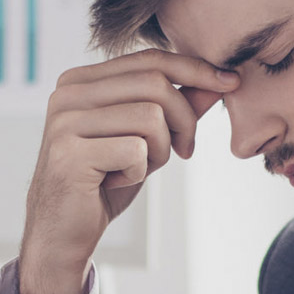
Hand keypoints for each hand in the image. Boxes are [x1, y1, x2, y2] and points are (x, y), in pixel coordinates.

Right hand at [17, 49, 237, 293]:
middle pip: (155, 84)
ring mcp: (65, 122)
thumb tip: (219, 82)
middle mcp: (68, 94)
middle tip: (185, 150)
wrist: (62, 233)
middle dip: (185, 119)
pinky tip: (115, 182)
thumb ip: (176, 108)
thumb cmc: (102, 184)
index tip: (230, 82)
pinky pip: (136, 150)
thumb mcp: (145, 140)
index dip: (195, 69)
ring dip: (160, 151)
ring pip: (150, 117)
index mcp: (81, 81)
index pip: (149, 60)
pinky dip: (138, 172)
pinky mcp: (70, 153)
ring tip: (138, 169)